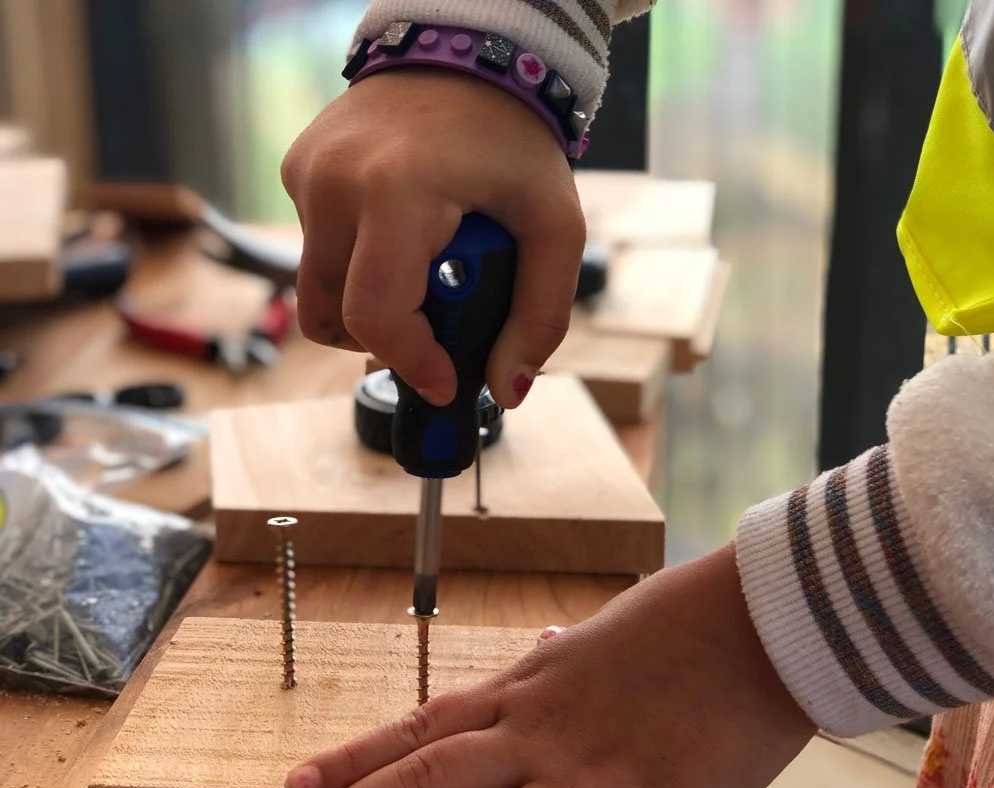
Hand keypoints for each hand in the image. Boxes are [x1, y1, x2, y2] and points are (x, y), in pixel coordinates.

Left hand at [270, 545, 814, 787]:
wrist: (761, 615)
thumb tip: (538, 643)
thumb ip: (559, 655)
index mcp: (529, 690)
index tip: (297, 786)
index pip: (422, 726)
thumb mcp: (600, 632)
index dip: (355, 758)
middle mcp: (543, 735)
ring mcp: (596, 777)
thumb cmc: (681, 620)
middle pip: (430, 780)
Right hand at [281, 68, 584, 408]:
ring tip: (418, 282)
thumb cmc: (512, 137)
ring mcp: (306, 175)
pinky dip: (353, 267)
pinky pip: (314, 251)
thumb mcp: (554, 225)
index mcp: (396, 193)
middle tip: (431, 333)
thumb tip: (507, 390)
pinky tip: (398, 238)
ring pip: (315, 292)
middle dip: (382, 343)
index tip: (443, 382)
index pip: (376, 315)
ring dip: (364, 309)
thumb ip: (542, 314)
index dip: (410, 363)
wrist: (463, 49)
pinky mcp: (297, 170)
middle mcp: (333, 184)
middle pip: (329, 317)